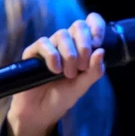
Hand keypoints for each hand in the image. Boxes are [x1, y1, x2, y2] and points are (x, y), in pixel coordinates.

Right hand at [6, 13, 109, 135]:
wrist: (41, 112)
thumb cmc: (62, 96)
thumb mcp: (83, 85)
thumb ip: (94, 71)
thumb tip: (101, 51)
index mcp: (81, 47)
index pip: (90, 23)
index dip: (96, 27)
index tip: (98, 43)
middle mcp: (66, 43)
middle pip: (78, 26)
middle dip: (84, 45)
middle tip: (82, 66)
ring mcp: (49, 46)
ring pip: (62, 35)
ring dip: (69, 55)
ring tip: (68, 74)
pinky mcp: (33, 53)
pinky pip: (44, 43)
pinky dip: (52, 56)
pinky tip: (55, 70)